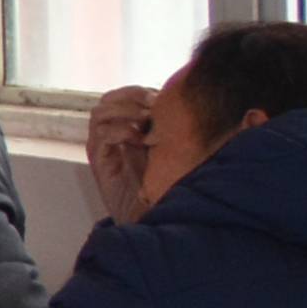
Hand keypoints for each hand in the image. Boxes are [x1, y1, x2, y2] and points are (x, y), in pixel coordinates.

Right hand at [83, 83, 165, 225]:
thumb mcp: (174, 150)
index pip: (125, 96)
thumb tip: (207, 108)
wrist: (149, 216)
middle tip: (154, 103)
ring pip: (100, 112)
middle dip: (132, 95)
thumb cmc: (164, 184)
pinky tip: (138, 139)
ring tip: (145, 119)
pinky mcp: (99, 161)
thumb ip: (177, 130)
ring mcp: (102, 147)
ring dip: (124, 111)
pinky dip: (120, 131)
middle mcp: (110, 133)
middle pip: (109, 99)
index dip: (141, 92)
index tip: (165, 96)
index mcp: (126, 126)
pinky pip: (101, 135)